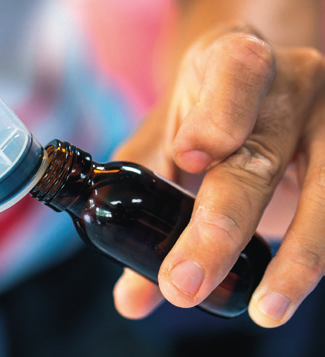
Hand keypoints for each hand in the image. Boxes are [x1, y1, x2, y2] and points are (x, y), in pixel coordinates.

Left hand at [112, 24, 324, 327]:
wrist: (255, 85)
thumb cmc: (204, 110)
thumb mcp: (168, 135)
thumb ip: (144, 203)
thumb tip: (131, 297)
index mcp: (231, 62)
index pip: (235, 73)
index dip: (216, 117)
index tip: (190, 158)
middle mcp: (289, 83)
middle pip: (259, 156)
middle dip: (220, 227)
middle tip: (184, 283)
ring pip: (324, 190)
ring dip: (294, 259)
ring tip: (266, 309)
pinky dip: (314, 253)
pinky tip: (288, 288)